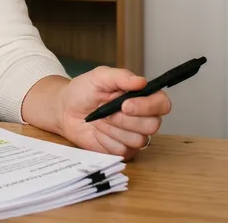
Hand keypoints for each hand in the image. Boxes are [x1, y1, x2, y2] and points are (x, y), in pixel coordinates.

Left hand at [25, 67, 170, 159]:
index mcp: (142, 96)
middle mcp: (143, 117)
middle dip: (126, 120)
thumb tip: (141, 81)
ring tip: (101, 119)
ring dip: (114, 130)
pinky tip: (98, 132)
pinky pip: (122, 150)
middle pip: (152, 125)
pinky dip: (107, 140)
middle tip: (107, 112)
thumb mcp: (99, 77)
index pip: (162, 104)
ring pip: (137, 140)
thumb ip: (121, 77)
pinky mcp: (122, 150)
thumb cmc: (84, 91)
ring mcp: (133, 135)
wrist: (65, 109)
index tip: (125, 104)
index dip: (147, 106)